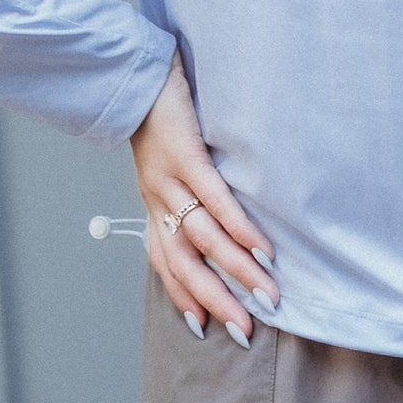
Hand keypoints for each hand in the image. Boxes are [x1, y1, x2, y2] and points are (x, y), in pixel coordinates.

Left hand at [130, 48, 277, 343]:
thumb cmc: (158, 113)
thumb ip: (183, 186)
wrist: (135, 72)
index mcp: (153, 202)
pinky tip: (260, 248)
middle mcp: (157, 198)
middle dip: (216, 300)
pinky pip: (215, 200)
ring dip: (236, 271)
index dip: (185, 295)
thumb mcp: (165, 157)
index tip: (205, 327)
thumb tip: (215, 214)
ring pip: (204, 238)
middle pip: (186, 262)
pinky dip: (238, 227)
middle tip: (245, 330)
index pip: (167, 261)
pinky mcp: (186, 156)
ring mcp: (170, 179)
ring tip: (267, 294)